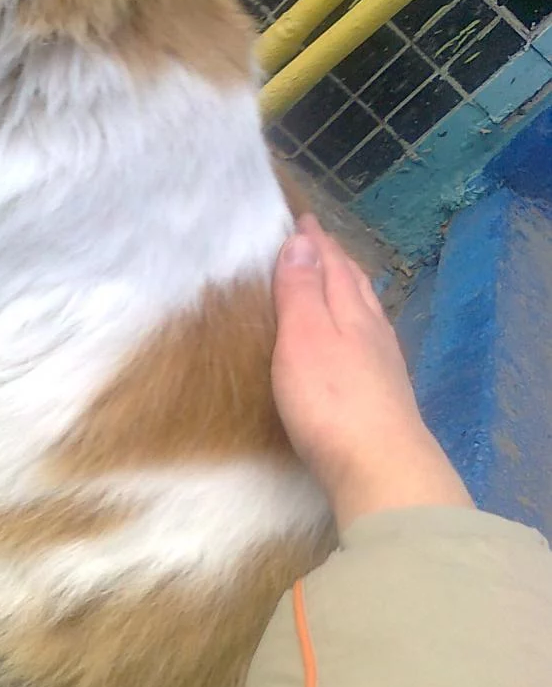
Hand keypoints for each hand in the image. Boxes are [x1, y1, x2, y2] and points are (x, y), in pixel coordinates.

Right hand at [271, 215, 471, 530]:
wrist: (382, 467)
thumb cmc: (331, 400)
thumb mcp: (304, 337)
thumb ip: (301, 289)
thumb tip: (303, 240)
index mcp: (351, 311)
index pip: (332, 263)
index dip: (316, 241)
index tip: (303, 218)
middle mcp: (372, 330)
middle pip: (354, 284)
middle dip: (335, 259)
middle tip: (318, 242)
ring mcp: (383, 363)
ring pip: (366, 311)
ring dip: (349, 289)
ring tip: (337, 279)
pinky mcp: (385, 393)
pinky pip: (369, 339)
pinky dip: (357, 322)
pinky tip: (357, 337)